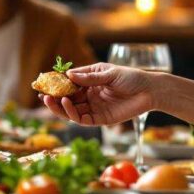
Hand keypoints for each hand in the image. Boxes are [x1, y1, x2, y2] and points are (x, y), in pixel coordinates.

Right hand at [40, 63, 156, 125]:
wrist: (149, 91)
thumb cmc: (131, 78)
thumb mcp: (109, 73)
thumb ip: (90, 77)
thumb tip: (68, 75)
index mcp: (90, 82)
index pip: (69, 84)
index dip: (57, 85)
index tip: (44, 83)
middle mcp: (89, 96)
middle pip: (67, 99)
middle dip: (54, 98)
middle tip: (43, 95)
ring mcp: (94, 108)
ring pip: (72, 111)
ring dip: (60, 107)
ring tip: (52, 100)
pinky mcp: (100, 119)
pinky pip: (82, 119)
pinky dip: (72, 113)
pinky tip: (67, 105)